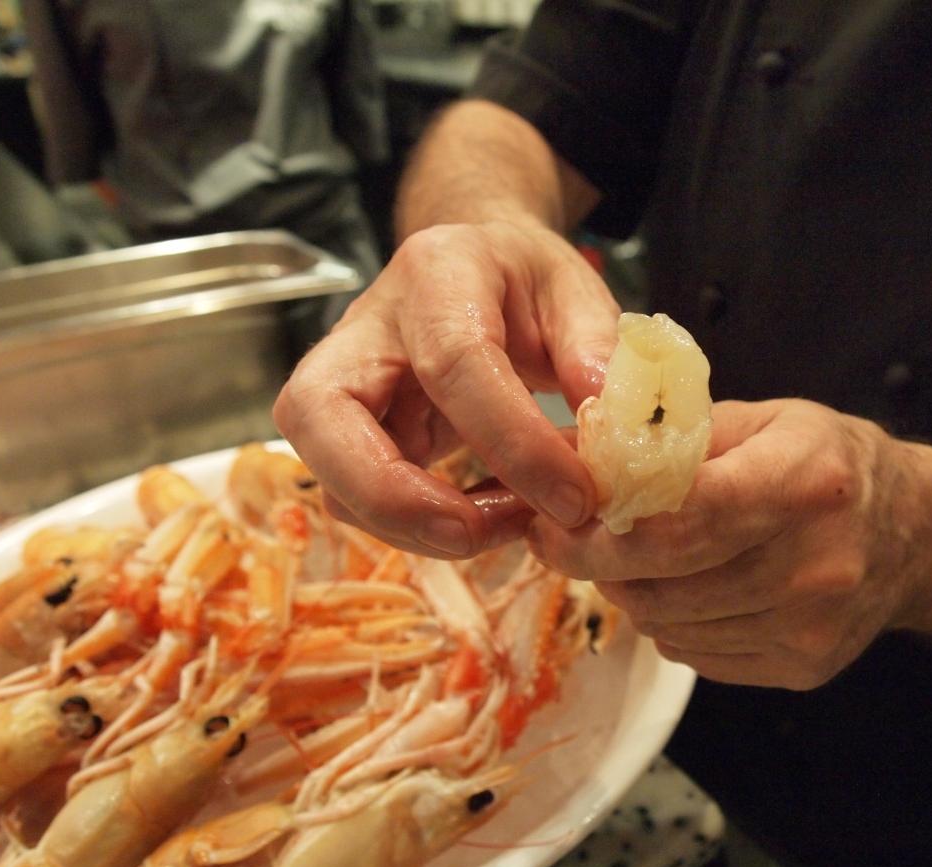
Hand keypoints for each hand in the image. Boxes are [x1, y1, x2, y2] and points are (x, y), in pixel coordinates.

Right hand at [274, 219, 619, 557]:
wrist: (479, 266)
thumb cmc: (524, 280)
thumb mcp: (574, 289)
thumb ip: (595, 345)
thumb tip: (610, 424)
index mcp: (436, 273)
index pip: (454, 362)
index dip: (513, 441)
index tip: (575, 496)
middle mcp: (366, 327)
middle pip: (321, 414)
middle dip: (392, 495)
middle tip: (474, 536)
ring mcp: (345, 384)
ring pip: (329, 472)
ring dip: (410, 524)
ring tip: (507, 525)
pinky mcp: (351, 436)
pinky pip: (358, 496)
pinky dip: (418, 526)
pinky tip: (490, 521)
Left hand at [527, 399, 930, 688]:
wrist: (916, 535)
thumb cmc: (828, 464)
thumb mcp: (765, 419)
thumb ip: (674, 437)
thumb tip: (575, 452)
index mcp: (805, 482)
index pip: (680, 521)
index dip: (602, 530)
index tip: (553, 524)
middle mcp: (816, 561)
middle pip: (664, 583)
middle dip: (599, 565)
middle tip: (571, 541)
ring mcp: (811, 625)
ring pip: (669, 626)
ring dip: (631, 594)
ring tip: (634, 560)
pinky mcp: (804, 667)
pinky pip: (695, 656)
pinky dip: (669, 624)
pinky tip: (683, 590)